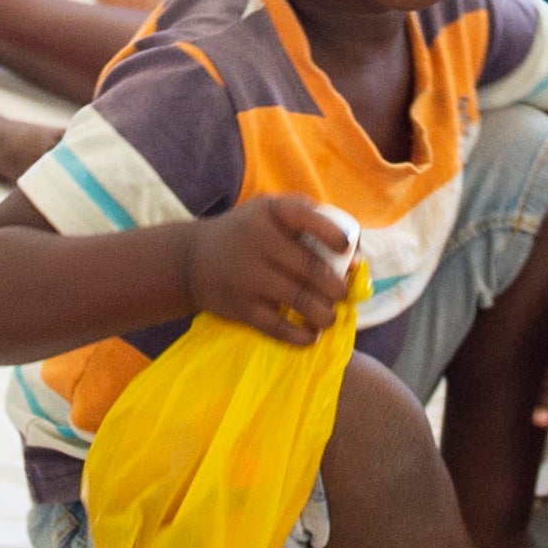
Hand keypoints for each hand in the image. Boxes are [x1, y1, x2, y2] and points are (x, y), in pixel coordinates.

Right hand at [184, 194, 353, 347]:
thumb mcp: (270, 214)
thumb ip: (312, 226)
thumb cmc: (246, 234)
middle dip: (336, 286)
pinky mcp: (240, 307)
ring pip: (299, 299)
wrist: (191, 260)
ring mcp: (247, 276)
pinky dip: (300, 335)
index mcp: (269, 212)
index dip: (332, 234)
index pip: (305, 216)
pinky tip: (311, 335)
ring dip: (324, 313)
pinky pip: (277, 327)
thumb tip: (356, 261)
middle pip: (310, 267)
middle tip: (342, 294)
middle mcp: (257, 241)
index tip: (347, 249)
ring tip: (330, 317)